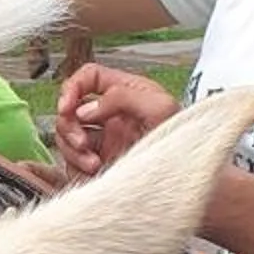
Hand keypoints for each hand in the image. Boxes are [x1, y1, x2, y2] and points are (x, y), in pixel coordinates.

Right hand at [54, 62, 179, 178]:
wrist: (186, 176)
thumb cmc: (183, 140)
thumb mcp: (160, 107)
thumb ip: (122, 97)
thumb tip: (86, 110)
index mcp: (125, 92)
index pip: (88, 77)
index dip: (72, 88)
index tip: (67, 108)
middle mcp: (111, 114)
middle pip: (70, 110)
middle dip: (69, 127)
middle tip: (82, 143)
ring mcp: (105, 140)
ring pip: (67, 138)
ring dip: (73, 151)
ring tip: (93, 163)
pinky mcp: (101, 163)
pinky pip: (73, 163)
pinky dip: (77, 168)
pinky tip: (95, 173)